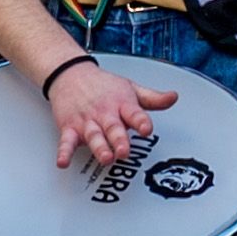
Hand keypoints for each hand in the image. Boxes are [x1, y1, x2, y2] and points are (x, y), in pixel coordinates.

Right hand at [44, 53, 175, 167]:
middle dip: (119, 140)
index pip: (134, 113)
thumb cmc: (102, 85)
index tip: (146, 129)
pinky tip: (63, 161)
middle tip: (125, 151)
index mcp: (122, 104)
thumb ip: (152, 98)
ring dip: (99, 147)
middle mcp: (104, 113)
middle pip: (113, 128)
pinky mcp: (70, 128)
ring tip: (105, 157)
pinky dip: (63, 152)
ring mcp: (87, 122)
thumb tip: (173, 97)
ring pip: (94, 136)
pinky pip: (66, 142)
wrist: (70, 74)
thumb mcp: (130, 88)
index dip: (141, 121)